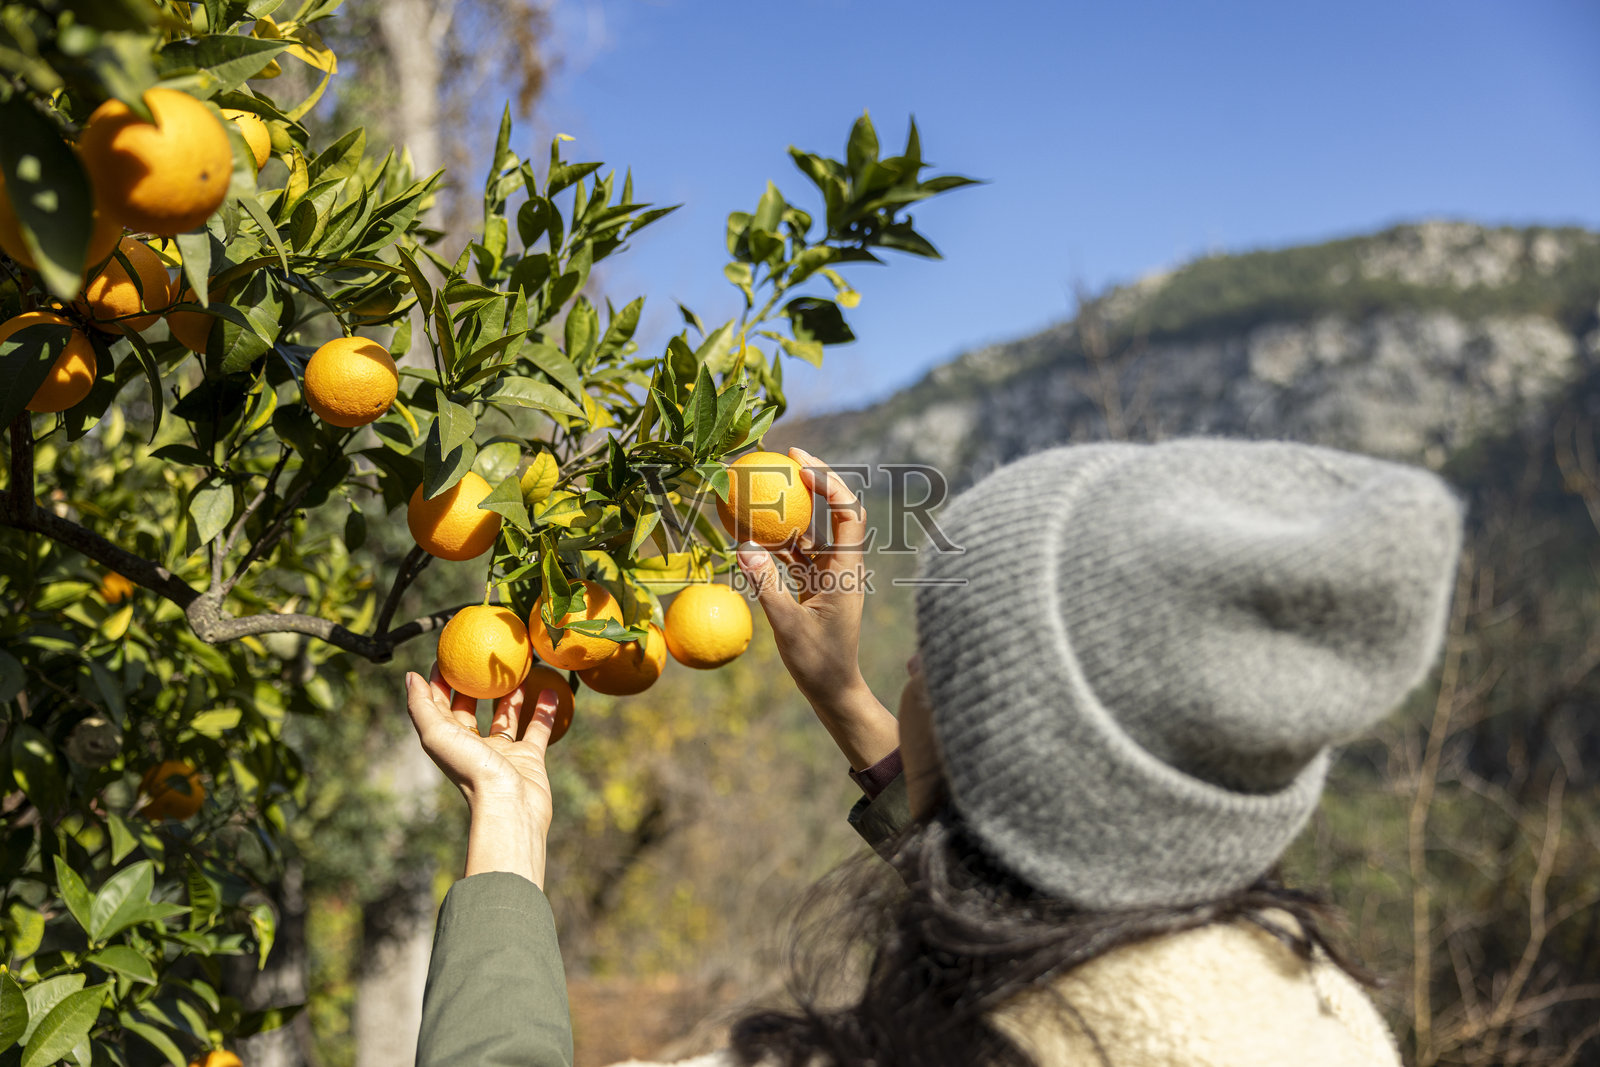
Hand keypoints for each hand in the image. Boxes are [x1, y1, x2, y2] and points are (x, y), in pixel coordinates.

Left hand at [404, 664, 561, 887]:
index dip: (439, 681)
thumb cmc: (472, 771)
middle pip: (471, 710)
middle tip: (484, 657)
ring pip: (505, 717)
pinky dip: (543, 711)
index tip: (447, 655)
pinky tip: (550, 691)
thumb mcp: (438, 734)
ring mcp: (502, 752)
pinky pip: (537, 729)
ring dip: (511, 695)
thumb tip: (411, 676)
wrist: (511, 806)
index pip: (439, 705)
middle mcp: (473, 746)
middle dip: (475, 684)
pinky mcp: (529, 758)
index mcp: (449, 740)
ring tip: (519, 670)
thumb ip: (422, 706)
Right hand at [736, 447, 899, 768]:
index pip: (848, 512)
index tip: (800, 463)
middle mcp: (841, 565)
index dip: (829, 481)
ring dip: (789, 509)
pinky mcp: (815, 586)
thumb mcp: (786, 625)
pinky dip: (776, 540)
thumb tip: (742, 545)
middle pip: (834, 510)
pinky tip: (749, 528)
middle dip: (813, 480)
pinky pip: (795, 554)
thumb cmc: (818, 663)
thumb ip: (764, 584)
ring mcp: (829, 575)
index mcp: (846, 570)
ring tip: (762, 484)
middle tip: (784, 456)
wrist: (835, 692)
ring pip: (811, 531)